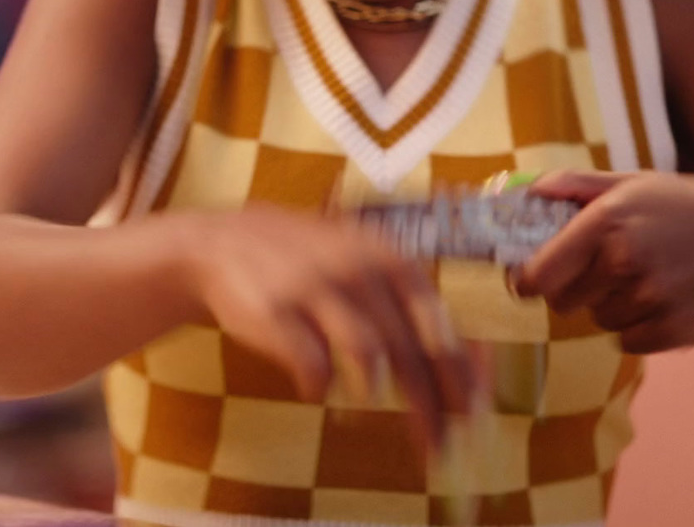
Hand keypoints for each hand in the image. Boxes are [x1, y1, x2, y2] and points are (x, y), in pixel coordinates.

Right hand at [184, 205, 472, 448]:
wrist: (221, 243)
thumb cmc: (308, 262)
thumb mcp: (363, 262)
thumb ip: (409, 305)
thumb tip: (473, 361)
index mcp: (391, 260)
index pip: (441, 328)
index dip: (460, 379)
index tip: (471, 419)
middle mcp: (360, 270)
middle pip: (410, 350)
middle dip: (430, 407)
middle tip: (436, 449)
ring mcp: (316, 288)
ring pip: (368, 355)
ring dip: (378, 396)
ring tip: (372, 419)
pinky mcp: (276, 311)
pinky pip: (312, 363)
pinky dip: (321, 387)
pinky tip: (317, 393)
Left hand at [512, 171, 693, 352]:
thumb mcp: (637, 183)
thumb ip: (576, 186)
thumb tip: (528, 189)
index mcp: (607, 220)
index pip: (538, 273)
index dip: (526, 281)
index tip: (528, 281)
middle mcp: (626, 259)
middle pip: (562, 302)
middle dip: (575, 289)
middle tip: (607, 270)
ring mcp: (653, 297)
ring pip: (598, 321)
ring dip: (613, 305)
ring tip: (651, 276)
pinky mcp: (676, 329)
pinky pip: (629, 341)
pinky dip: (641, 327)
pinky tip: (669, 298)